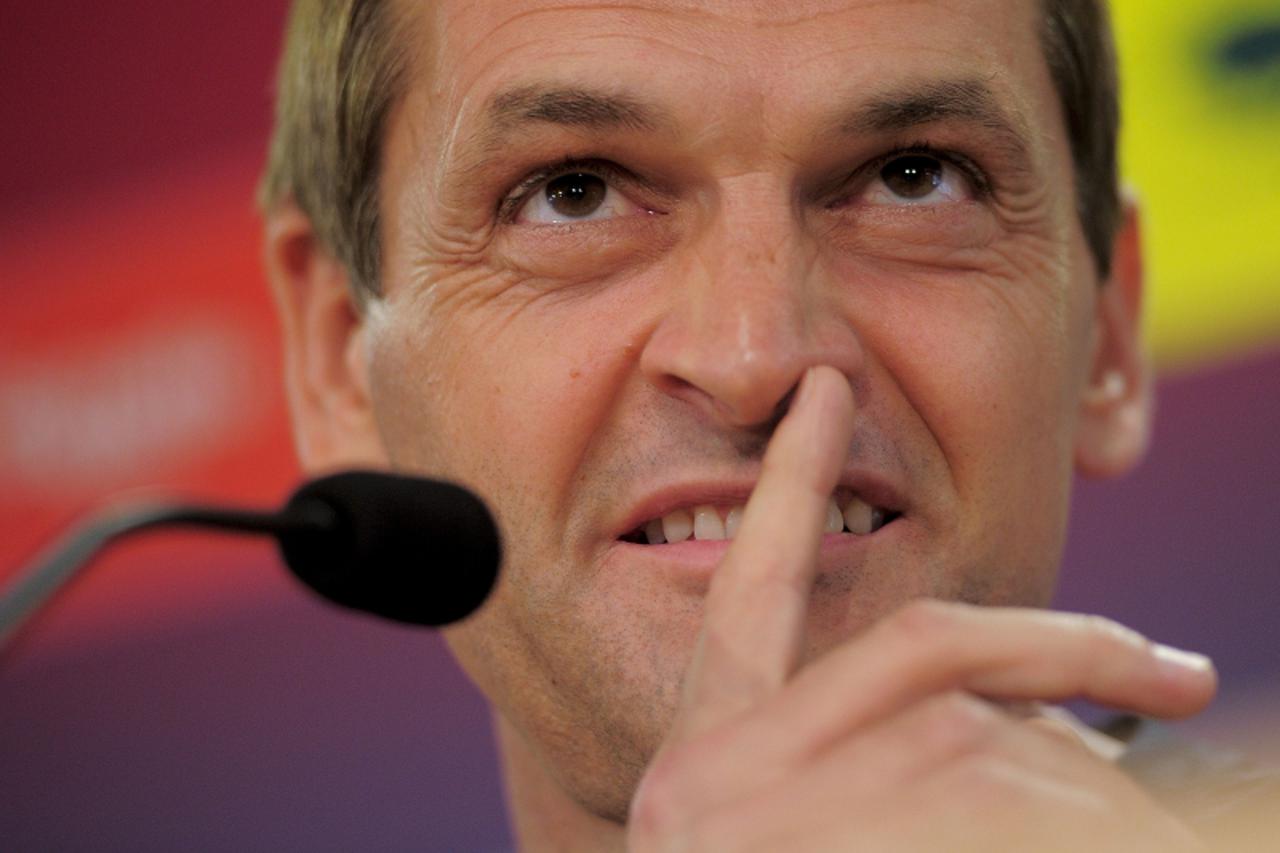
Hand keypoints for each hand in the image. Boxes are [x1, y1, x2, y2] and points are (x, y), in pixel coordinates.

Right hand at [627, 366, 1216, 851]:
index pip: (749, 591)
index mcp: (708, 754)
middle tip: (1175, 666)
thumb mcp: (808, 831)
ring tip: (1158, 789)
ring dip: (1097, 777)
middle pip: (923, 657)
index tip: (823, 395)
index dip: (784, 488)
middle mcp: (717, 769)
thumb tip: (1043, 726)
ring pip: (987, 740)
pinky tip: (1129, 815)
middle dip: (1066, 650)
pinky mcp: (806, 832)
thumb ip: (892, 761)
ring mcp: (758, 810)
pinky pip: (1000, 790)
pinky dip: (1084, 801)